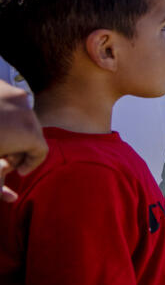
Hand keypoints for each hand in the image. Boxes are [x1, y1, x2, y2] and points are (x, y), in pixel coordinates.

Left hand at [0, 81, 46, 202]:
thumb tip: (12, 200)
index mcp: (27, 132)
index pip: (41, 151)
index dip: (29, 163)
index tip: (16, 171)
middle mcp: (27, 110)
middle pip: (33, 133)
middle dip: (20, 147)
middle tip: (2, 155)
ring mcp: (14, 93)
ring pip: (21, 117)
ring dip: (11, 130)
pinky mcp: (1, 84)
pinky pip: (9, 101)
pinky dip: (2, 113)